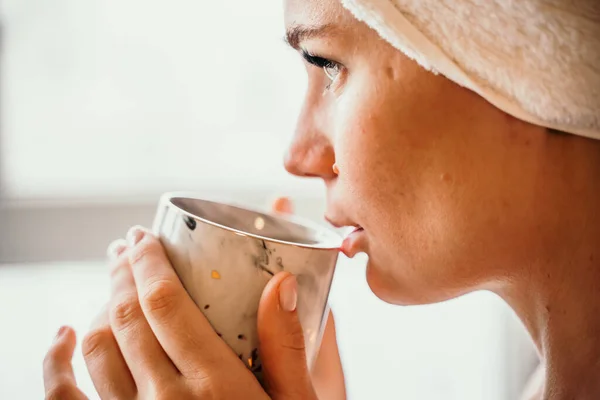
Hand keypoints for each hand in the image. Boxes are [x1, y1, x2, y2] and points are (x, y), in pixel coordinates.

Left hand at [43, 199, 318, 399]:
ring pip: (96, 348)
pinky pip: (66, 398)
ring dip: (99, 303)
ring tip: (113, 280)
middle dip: (123, 272)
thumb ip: (288, 347)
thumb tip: (282, 283)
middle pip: (127, 317)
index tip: (144, 236)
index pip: (165, 304)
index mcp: (216, 386)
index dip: (148, 262)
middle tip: (128, 247)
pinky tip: (64, 335)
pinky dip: (56, 362)